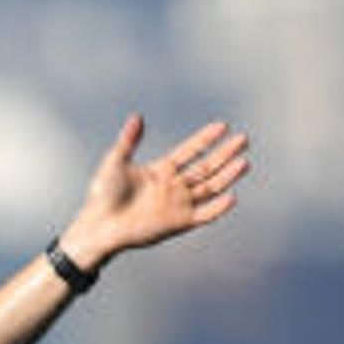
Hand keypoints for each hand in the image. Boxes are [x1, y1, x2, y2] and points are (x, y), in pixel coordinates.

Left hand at [69, 115, 251, 264]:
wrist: (99, 226)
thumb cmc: (103, 195)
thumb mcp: (115, 162)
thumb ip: (128, 141)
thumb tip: (137, 117)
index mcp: (161, 171)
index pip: (191, 151)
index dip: (206, 139)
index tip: (222, 126)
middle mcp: (174, 186)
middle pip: (206, 167)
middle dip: (224, 153)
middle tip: (243, 139)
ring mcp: (178, 204)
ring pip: (210, 188)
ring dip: (227, 175)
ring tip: (244, 162)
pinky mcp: (179, 223)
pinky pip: (204, 215)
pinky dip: (218, 208)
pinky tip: (231, 197)